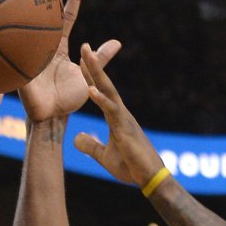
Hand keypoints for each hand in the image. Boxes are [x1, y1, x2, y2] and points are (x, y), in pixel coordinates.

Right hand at [19, 0, 120, 122]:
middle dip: (46, 1)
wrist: (53, 119)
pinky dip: (19, 48)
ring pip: (30, 34)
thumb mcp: (88, 76)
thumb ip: (100, 59)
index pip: (67, 19)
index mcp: (59, 48)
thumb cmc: (67, 99)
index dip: (74, 1)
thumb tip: (117, 43)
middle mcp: (44, 49)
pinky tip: (17, 36)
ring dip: (31, 20)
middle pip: (46, 20)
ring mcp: (32, 59)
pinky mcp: (23, 74)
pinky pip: (20, 58)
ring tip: (30, 3)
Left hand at [73, 43, 163, 187]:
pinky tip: (90, 89)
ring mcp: (123, 119)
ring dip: (96, 73)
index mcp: (115, 117)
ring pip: (108, 90)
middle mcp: (120, 113)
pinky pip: (111, 111)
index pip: (100, 92)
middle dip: (93, 65)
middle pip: (104, 84)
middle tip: (83, 46)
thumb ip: (91, 146)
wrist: (148, 179)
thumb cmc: (130, 167)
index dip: (90, 78)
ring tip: (87, 55)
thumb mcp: (104, 156)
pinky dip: (101, 100)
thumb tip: (76, 139)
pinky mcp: (124, 129)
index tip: (80, 61)